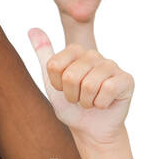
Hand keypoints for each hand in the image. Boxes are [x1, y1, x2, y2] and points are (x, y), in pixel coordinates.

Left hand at [29, 29, 132, 146]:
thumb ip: (43, 55)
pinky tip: (105, 103)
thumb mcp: (52, 81)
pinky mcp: (126, 79)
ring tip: (91, 101)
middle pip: (71, 76)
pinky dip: (101, 104)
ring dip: (86, 102)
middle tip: (79, 98)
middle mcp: (94, 55)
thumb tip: (32, 29)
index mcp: (76, 51)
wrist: (90, 129)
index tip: (64, 89)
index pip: (55, 65)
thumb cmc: (72, 106)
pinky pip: (107, 90)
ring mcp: (112, 66)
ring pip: (89, 85)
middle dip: (72, 95)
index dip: (57, 84)